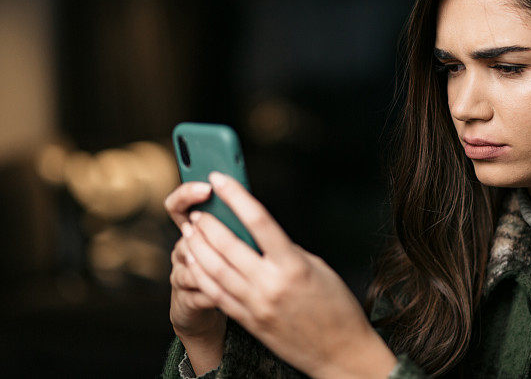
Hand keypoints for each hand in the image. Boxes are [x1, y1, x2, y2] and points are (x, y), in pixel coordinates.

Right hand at [164, 182, 226, 344]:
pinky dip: (216, 291)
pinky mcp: (184, 298)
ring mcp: (180, 274)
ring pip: (190, 263)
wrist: (210, 307)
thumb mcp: (233, 242)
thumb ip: (236, 225)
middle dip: (206, 231)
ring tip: (233, 264)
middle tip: (224, 229)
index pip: (178, 205)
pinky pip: (197, 293)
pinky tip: (233, 292)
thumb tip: (251, 206)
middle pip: (186, 233)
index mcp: (193, 231)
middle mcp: (182, 250)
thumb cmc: (230, 267)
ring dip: (213, 262)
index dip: (187, 194)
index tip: (207, 187)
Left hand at [180, 171, 397, 378]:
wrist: (340, 352)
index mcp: (293, 265)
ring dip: (198, 248)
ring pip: (215, 270)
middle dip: (208, 224)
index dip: (235, 196)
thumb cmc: (336, 306)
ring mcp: (257, 305)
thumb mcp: (316, 267)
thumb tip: (260, 235)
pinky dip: (201, 275)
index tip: (220, 179)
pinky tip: (194, 262)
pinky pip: (217, 295)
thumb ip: (285, 250)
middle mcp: (271, 284)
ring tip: (189, 232)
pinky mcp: (249, 321)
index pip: (258, 221)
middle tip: (198, 211)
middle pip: (228, 246)